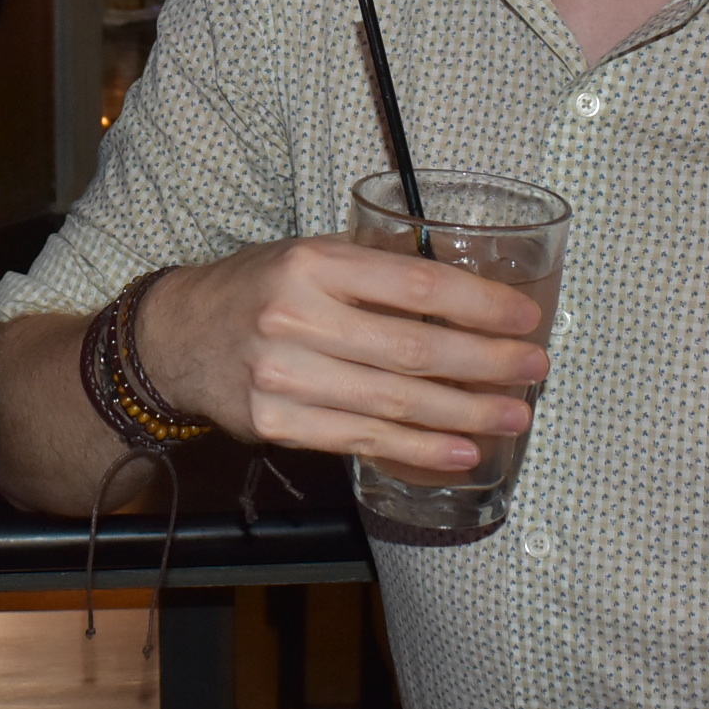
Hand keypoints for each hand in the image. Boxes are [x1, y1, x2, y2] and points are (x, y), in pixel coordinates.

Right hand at [135, 237, 549, 474]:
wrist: (175, 339)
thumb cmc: (257, 290)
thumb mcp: (308, 257)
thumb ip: (372, 275)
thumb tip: (465, 299)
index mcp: (312, 263)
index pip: (415, 285)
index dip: (479, 305)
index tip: (525, 318)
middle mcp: (295, 317)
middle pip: (413, 350)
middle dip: (486, 364)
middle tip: (533, 370)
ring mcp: (282, 376)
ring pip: (394, 403)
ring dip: (465, 414)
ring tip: (512, 416)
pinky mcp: (275, 423)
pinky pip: (363, 441)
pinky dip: (419, 450)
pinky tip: (460, 451)